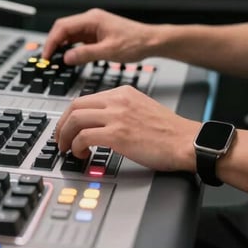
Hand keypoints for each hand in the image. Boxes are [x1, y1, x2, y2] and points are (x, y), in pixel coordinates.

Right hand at [42, 8, 156, 64]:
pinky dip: (71, 48)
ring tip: (55, 60)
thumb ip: (86, 54)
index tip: (47, 55)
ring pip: (70, 34)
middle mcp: (91, 19)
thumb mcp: (109, 51)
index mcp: (92, 19)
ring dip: (62, 46)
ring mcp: (93, 26)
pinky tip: (69, 58)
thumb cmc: (135, 42)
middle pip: (63, 28)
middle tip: (48, 59)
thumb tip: (67, 58)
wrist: (151, 41)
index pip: (63, 27)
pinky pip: (78, 39)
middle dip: (54, 43)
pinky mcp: (96, 34)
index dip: (51, 41)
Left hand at [54, 85, 198, 172]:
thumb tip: (102, 123)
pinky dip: (77, 146)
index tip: (68, 127)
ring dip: (65, 137)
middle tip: (61, 139)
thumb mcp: (142, 108)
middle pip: (76, 106)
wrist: (186, 142)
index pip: (86, 99)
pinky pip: (84, 137)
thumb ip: (122, 109)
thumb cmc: (170, 132)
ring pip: (75, 120)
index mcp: (123, 93)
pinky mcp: (117, 134)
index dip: (71, 115)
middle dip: (63, 125)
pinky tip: (81, 154)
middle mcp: (118, 100)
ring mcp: (117, 116)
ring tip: (67, 149)